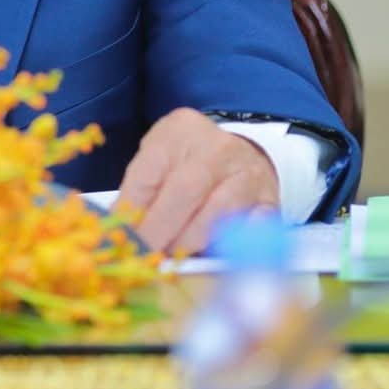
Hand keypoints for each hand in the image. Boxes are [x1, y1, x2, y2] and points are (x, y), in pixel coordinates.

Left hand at [116, 108, 279, 254]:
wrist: (246, 153)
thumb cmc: (190, 161)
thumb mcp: (159, 159)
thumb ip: (140, 189)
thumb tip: (119, 228)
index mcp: (179, 132)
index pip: (150, 172)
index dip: (133, 210)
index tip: (123, 236)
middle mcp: (217, 149)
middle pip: (185, 190)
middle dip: (160, 230)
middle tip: (145, 255)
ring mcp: (248, 175)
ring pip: (219, 213)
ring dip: (190, 242)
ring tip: (173, 255)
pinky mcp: (269, 204)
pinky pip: (249, 231)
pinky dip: (227, 247)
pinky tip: (209, 255)